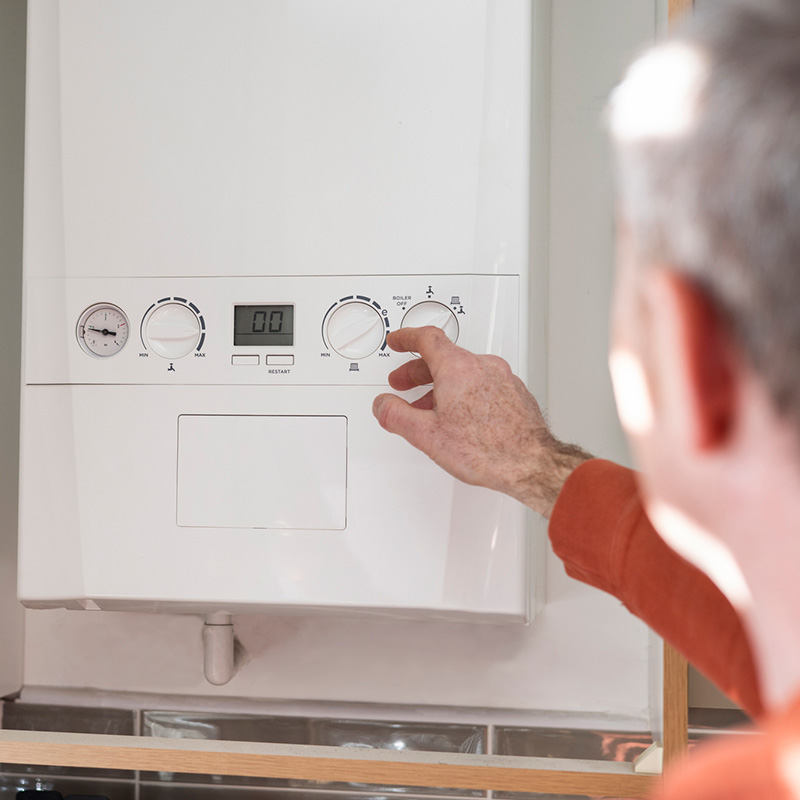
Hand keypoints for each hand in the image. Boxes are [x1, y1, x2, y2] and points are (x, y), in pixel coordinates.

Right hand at [372, 327, 591, 517]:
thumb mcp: (427, 435)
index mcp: (458, 368)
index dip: (407, 337)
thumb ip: (396, 416)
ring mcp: (502, 378)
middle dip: (419, 368)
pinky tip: (459, 414)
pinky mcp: (514, 393)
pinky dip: (464, 391)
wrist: (530, 464)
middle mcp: (482, 366)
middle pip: (444, 356)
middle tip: (404, 381)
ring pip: (464, 371)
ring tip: (429, 406)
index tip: (399, 340)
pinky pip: (482, 383)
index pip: (427, 338)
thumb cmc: (488, 450)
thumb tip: (383, 406)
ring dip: (441, 383)